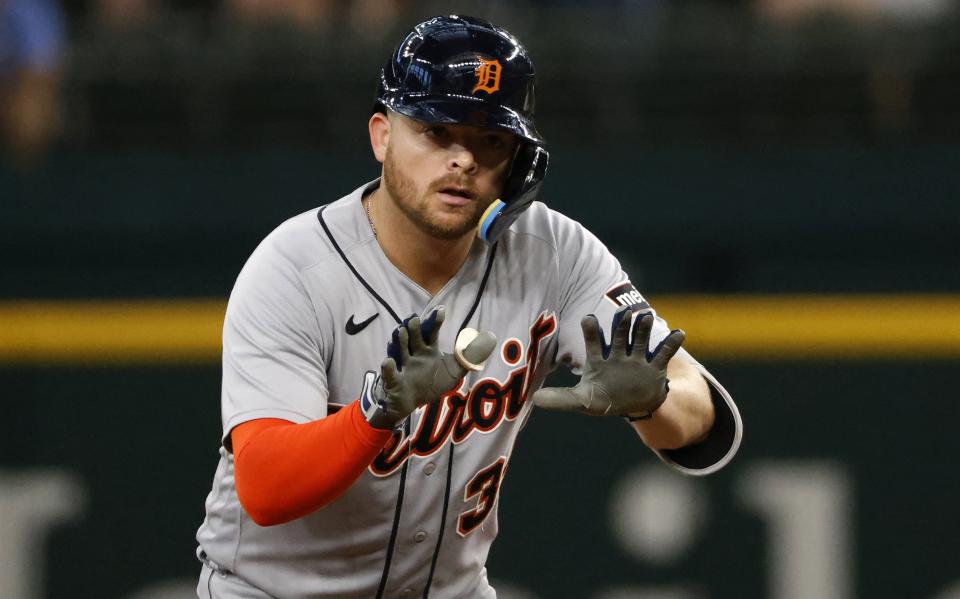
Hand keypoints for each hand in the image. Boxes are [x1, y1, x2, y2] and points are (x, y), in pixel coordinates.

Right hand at [361, 306, 496, 428]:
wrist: (414, 402)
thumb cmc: (431, 382)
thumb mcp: (454, 370)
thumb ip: (470, 355)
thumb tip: (491, 337)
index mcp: (428, 349)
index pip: (432, 332)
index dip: (435, 321)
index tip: (441, 310)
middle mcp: (414, 354)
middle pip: (414, 338)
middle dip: (414, 328)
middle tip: (415, 319)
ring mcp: (403, 366)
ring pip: (400, 351)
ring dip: (400, 341)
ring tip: (400, 331)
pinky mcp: (395, 381)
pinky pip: (390, 374)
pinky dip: (388, 369)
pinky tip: (388, 361)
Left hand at [532, 307, 684, 418]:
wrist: (631, 406)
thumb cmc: (602, 400)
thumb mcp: (581, 401)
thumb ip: (560, 399)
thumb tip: (535, 399)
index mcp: (598, 361)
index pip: (593, 342)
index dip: (591, 330)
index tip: (587, 318)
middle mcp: (617, 356)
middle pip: (618, 336)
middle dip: (620, 325)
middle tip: (622, 311)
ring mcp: (636, 360)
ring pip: (640, 340)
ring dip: (643, 329)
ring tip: (647, 317)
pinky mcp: (654, 368)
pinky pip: (664, 354)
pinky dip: (672, 343)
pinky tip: (680, 333)